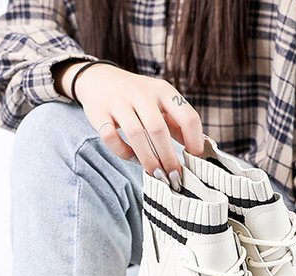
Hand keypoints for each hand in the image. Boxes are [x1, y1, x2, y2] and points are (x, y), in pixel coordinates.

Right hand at [60, 62, 204, 188]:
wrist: (99, 79)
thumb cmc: (137, 97)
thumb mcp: (160, 102)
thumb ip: (177, 123)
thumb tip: (196, 149)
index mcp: (163, 91)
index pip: (187, 115)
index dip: (194, 140)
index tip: (195, 159)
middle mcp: (142, 94)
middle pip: (158, 129)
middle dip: (168, 157)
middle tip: (174, 176)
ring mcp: (119, 102)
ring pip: (135, 134)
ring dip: (148, 159)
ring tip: (156, 174)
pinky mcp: (100, 113)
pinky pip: (111, 137)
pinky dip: (123, 152)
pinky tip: (132, 158)